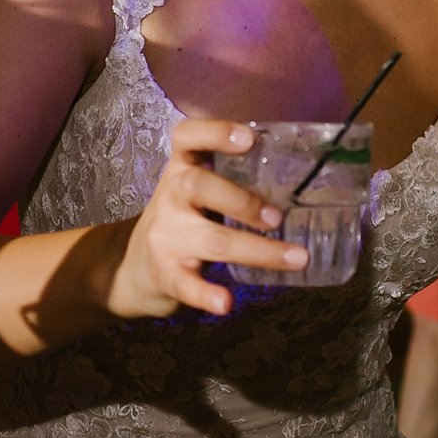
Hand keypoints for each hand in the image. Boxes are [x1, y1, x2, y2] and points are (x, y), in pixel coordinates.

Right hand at [106, 120, 305, 319]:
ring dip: (257, 249)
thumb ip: (232, 181)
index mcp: (181, 170)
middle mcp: (171, 197)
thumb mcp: (196, 192)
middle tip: (277, 216)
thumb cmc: (181, 222)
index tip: (249, 137)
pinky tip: (226, 304)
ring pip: (212, 240)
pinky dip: (206, 295)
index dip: (215, 133)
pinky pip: (187, 284)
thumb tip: (304, 180)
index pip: (187, 138)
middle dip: (242, 200)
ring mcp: (166, 237)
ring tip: (295, 258)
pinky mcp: (165, 274)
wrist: (133, 268)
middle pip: (200, 186)